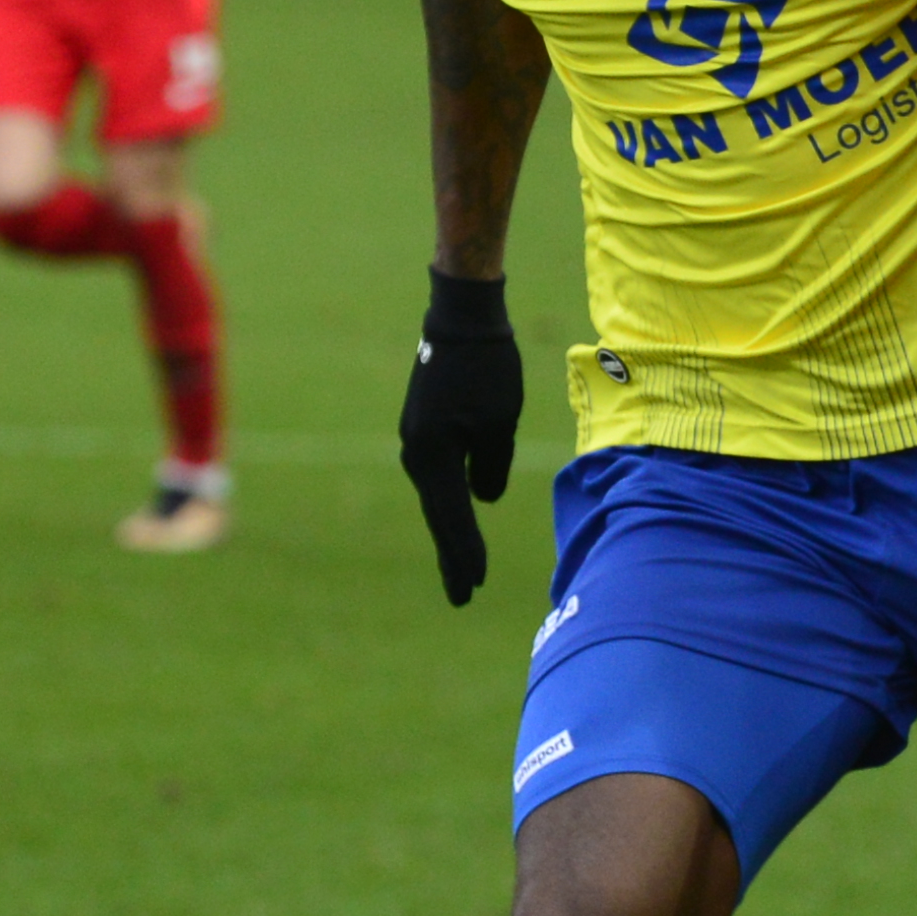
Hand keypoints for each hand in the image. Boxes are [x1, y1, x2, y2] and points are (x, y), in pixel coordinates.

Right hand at [398, 267, 522, 604]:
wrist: (460, 319)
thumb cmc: (488, 368)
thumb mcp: (501, 422)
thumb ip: (491, 467)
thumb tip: (483, 499)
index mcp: (434, 457)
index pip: (454, 518)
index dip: (466, 554)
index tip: (475, 588)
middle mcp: (416, 454)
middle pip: (439, 516)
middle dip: (453, 556)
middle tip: (462, 596)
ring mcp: (415, 440)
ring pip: (438, 497)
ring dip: (452, 531)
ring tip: (462, 567)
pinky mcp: (422, 428)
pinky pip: (438, 476)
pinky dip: (449, 502)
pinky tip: (457, 517)